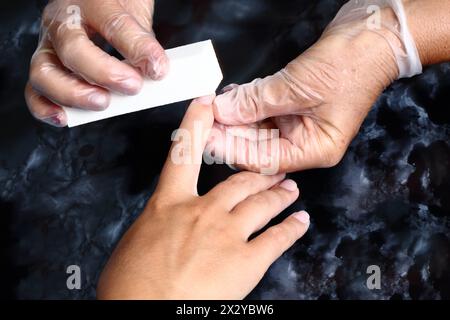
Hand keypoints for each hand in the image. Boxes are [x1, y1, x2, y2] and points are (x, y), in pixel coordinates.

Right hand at [25, 0, 168, 126]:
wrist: (93, 1)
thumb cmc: (113, 6)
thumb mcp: (134, 12)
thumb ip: (142, 42)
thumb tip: (154, 70)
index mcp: (90, 2)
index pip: (113, 23)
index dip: (137, 49)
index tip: (157, 68)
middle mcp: (62, 22)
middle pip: (72, 49)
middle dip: (104, 74)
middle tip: (132, 86)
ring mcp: (48, 46)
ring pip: (45, 73)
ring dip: (74, 94)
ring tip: (102, 102)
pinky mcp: (44, 69)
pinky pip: (35, 91)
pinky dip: (46, 108)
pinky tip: (65, 118)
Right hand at [96, 95, 309, 299]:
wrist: (145, 314)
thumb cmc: (131, 287)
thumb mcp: (136, 244)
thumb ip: (157, 226)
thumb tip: (163, 225)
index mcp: (169, 205)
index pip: (183, 153)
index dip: (197, 124)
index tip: (207, 104)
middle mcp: (202, 211)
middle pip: (237, 181)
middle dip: (258, 172)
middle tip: (271, 166)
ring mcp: (227, 234)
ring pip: (262, 203)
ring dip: (279, 194)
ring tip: (290, 189)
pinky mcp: (247, 261)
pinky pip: (277, 238)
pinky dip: (292, 228)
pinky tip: (300, 222)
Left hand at [210, 3, 407, 172]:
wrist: (372, 35)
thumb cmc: (350, 65)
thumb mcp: (297, 87)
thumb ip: (256, 102)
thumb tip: (222, 111)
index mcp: (314, 149)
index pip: (264, 160)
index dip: (232, 149)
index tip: (206, 136)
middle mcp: (305, 142)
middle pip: (257, 146)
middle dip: (229, 132)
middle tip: (202, 119)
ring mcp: (298, 123)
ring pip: (256, 128)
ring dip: (234, 116)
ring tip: (211, 105)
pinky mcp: (291, 105)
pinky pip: (262, 110)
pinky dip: (245, 103)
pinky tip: (229, 96)